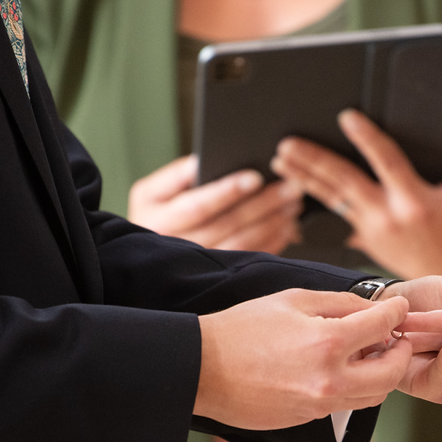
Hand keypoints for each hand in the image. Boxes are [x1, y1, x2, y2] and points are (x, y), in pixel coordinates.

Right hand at [128, 154, 302, 253]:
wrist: (149, 257)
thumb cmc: (159, 211)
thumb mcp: (155, 189)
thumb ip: (180, 174)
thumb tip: (211, 162)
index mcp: (154, 218)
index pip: (196, 206)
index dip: (226, 191)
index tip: (255, 177)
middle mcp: (173, 247)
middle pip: (225, 225)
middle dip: (261, 205)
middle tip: (291, 186)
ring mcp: (196, 268)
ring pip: (241, 245)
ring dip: (272, 223)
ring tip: (293, 203)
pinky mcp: (216, 278)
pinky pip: (248, 260)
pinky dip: (272, 242)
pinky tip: (288, 226)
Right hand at [195, 289, 411, 430]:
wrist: (202, 370)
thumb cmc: (241, 330)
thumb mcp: (292, 300)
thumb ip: (339, 303)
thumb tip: (371, 308)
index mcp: (327, 343)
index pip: (383, 326)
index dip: (397, 313)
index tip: (400, 308)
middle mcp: (330, 380)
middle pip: (392, 373)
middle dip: (401, 352)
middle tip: (396, 338)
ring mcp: (320, 405)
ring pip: (374, 396)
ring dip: (381, 375)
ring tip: (370, 355)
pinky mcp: (308, 420)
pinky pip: (346, 405)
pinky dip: (354, 388)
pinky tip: (341, 370)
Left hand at [271, 110, 441, 281]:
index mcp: (417, 201)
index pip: (386, 161)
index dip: (365, 137)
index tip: (346, 117)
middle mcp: (390, 217)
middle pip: (344, 183)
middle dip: (313, 161)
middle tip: (287, 144)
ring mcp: (373, 231)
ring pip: (333, 200)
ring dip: (304, 180)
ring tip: (279, 162)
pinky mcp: (365, 239)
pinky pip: (336, 217)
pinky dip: (313, 204)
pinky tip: (290, 193)